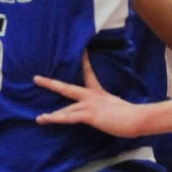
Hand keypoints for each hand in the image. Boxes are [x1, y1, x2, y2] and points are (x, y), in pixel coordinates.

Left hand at [34, 55, 153, 138]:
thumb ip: (111, 104)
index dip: (83, 61)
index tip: (78, 50)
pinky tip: (47, 120)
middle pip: (66, 88)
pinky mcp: (90, 114)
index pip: (88, 72)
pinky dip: (57, 119)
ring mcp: (89, 105)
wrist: (135, 118)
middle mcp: (91, 96)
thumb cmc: (130, 114)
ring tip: (39, 118)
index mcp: (98, 93)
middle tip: (35, 78)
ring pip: (66, 109)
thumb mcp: (118, 105)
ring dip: (52, 115)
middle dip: (50, 84)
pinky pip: (70, 117)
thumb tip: (112, 107)